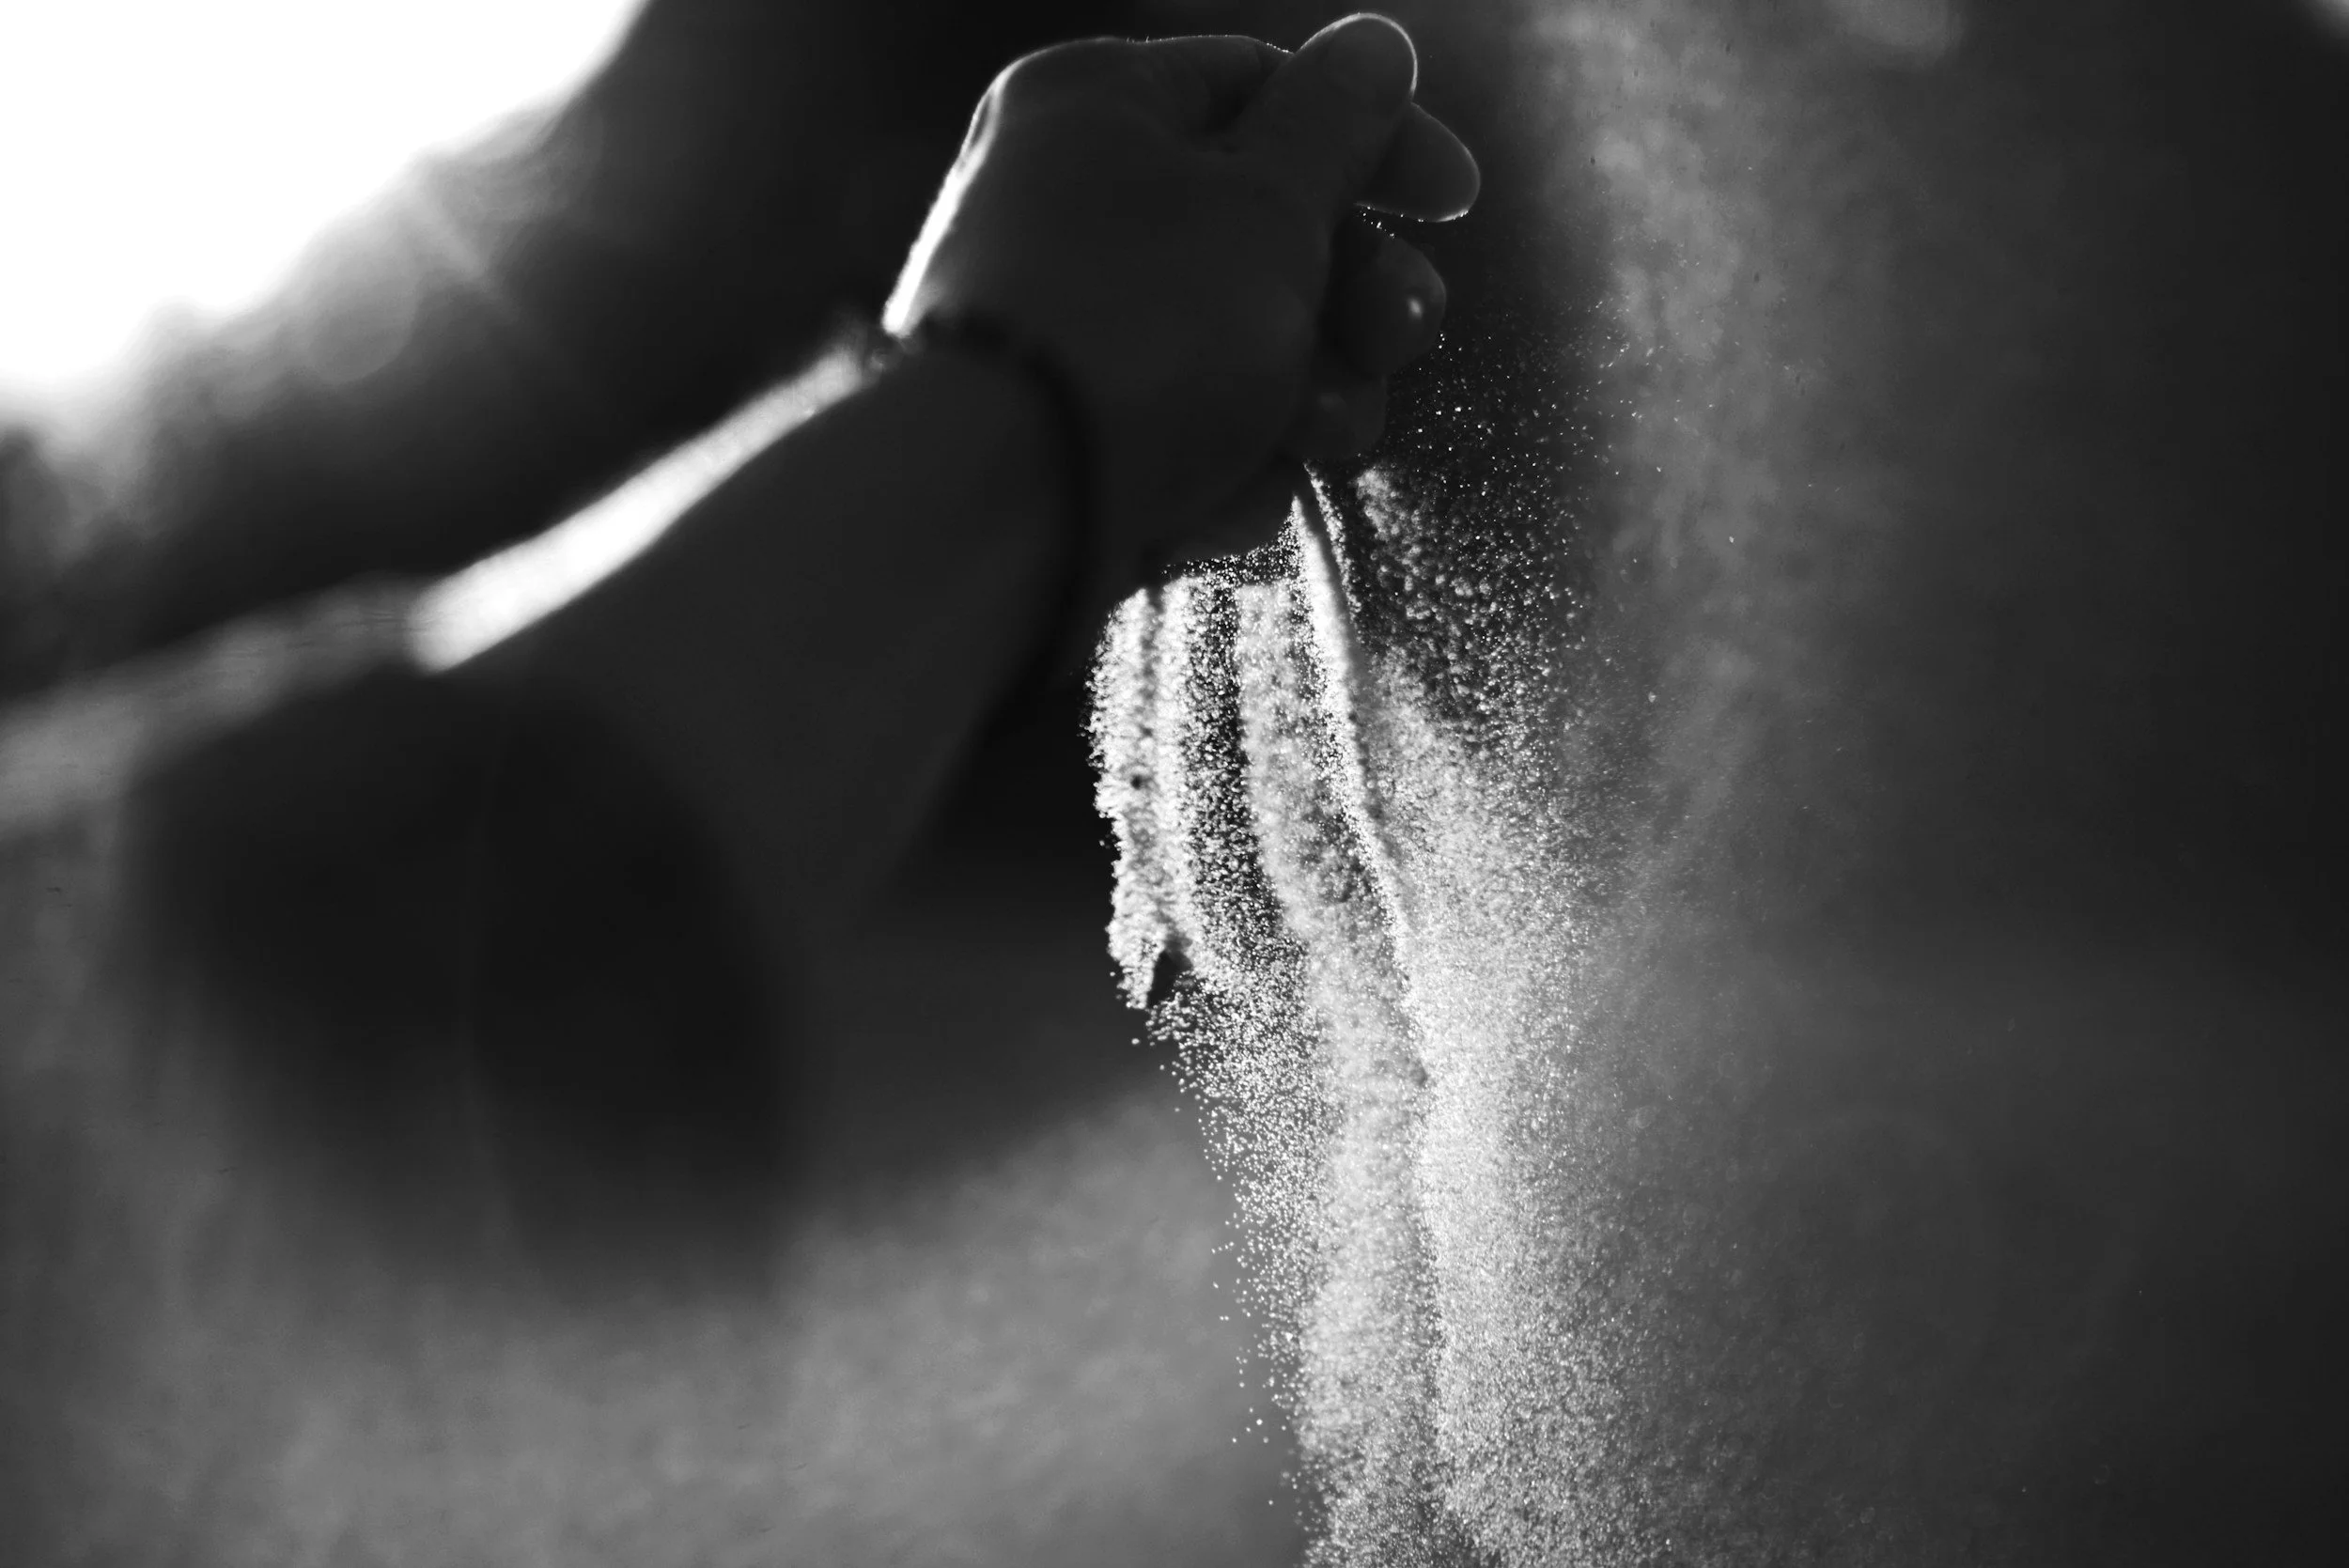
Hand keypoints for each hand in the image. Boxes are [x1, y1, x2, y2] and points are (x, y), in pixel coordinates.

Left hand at [882, 14, 1478, 580]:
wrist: (999, 514)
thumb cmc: (1142, 326)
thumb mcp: (1270, 203)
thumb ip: (1339, 124)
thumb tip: (1377, 46)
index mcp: (1095, 104)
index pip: (1268, 86)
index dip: (1379, 139)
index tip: (1458, 203)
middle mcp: (1066, 205)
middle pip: (1268, 230)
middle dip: (1357, 297)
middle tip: (1400, 339)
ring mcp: (1069, 332)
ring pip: (1245, 347)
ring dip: (1312, 395)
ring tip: (1317, 434)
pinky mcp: (1076, 441)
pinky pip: (1193, 435)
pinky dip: (1227, 465)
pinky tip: (1218, 496)